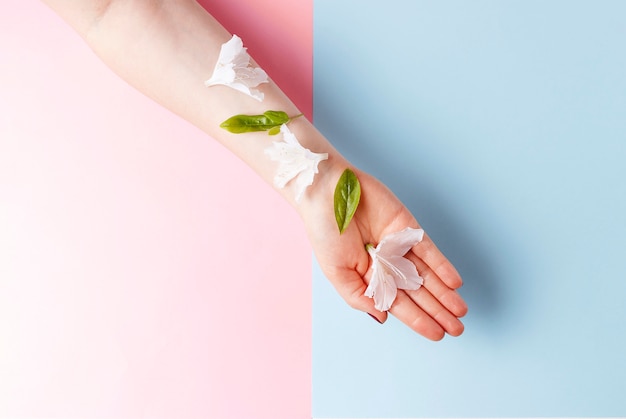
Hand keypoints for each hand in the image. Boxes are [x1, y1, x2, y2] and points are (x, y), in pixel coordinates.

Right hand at [300, 166, 466, 339]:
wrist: (327, 193)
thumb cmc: (325, 231)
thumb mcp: (336, 272)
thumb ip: (359, 297)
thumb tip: (382, 317)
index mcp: (367, 277)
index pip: (397, 303)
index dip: (417, 319)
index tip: (437, 334)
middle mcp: (386, 264)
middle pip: (417, 292)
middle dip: (437, 311)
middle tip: (457, 329)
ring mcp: (399, 246)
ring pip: (427, 274)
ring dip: (444, 293)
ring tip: (460, 311)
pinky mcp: (408, 228)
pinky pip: (429, 250)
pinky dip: (442, 266)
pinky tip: (454, 283)